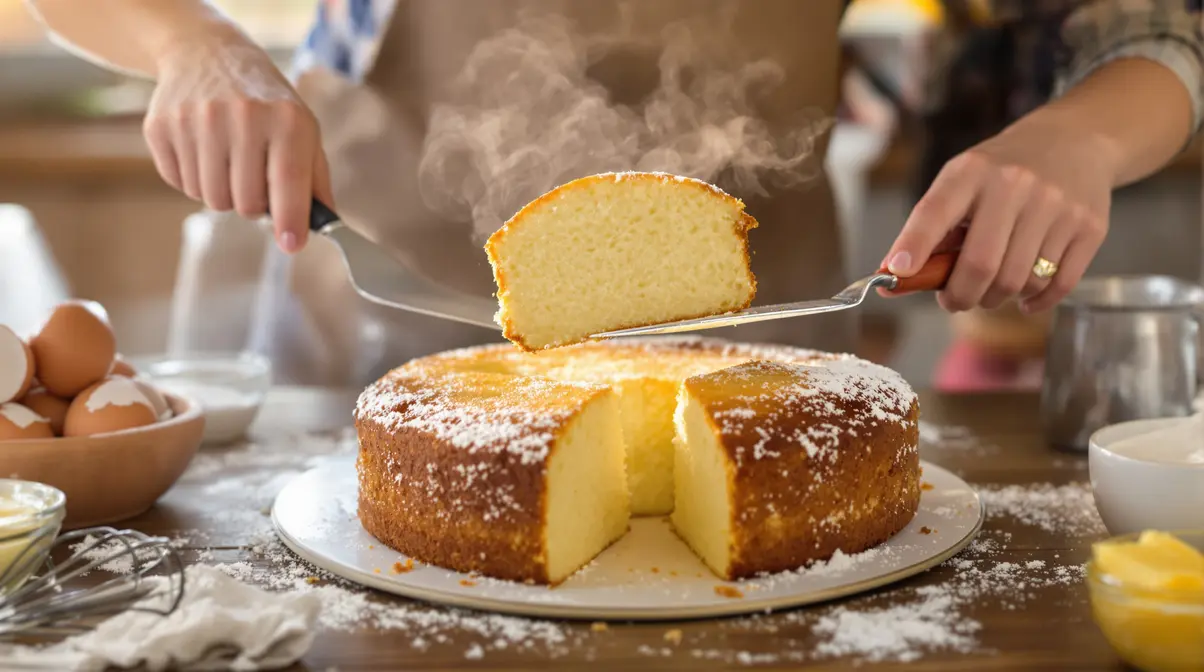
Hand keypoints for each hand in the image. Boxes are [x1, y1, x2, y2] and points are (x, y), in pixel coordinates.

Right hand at [143, 33, 332, 252]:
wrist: (206, 53)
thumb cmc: (265, 102)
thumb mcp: (302, 128)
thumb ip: (315, 179)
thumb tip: (324, 225)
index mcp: (285, 118)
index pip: (288, 182)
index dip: (290, 220)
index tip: (292, 244)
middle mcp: (241, 117)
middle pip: (245, 204)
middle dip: (253, 204)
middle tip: (255, 180)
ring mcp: (197, 120)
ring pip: (211, 199)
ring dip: (223, 193)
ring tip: (229, 161)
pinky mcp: (162, 127)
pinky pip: (180, 184)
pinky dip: (193, 180)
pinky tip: (202, 151)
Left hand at [881, 113, 1117, 312]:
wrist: (1076, 141)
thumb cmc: (1003, 172)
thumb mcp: (962, 180)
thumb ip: (931, 226)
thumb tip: (894, 278)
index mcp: (971, 172)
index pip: (934, 213)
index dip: (912, 247)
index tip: (896, 275)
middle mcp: (1015, 185)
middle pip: (980, 266)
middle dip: (959, 296)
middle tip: (954, 300)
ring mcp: (1056, 206)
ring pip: (1019, 282)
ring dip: (997, 298)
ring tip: (992, 288)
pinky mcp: (1089, 227)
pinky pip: (1056, 285)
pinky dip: (1035, 301)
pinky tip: (1024, 297)